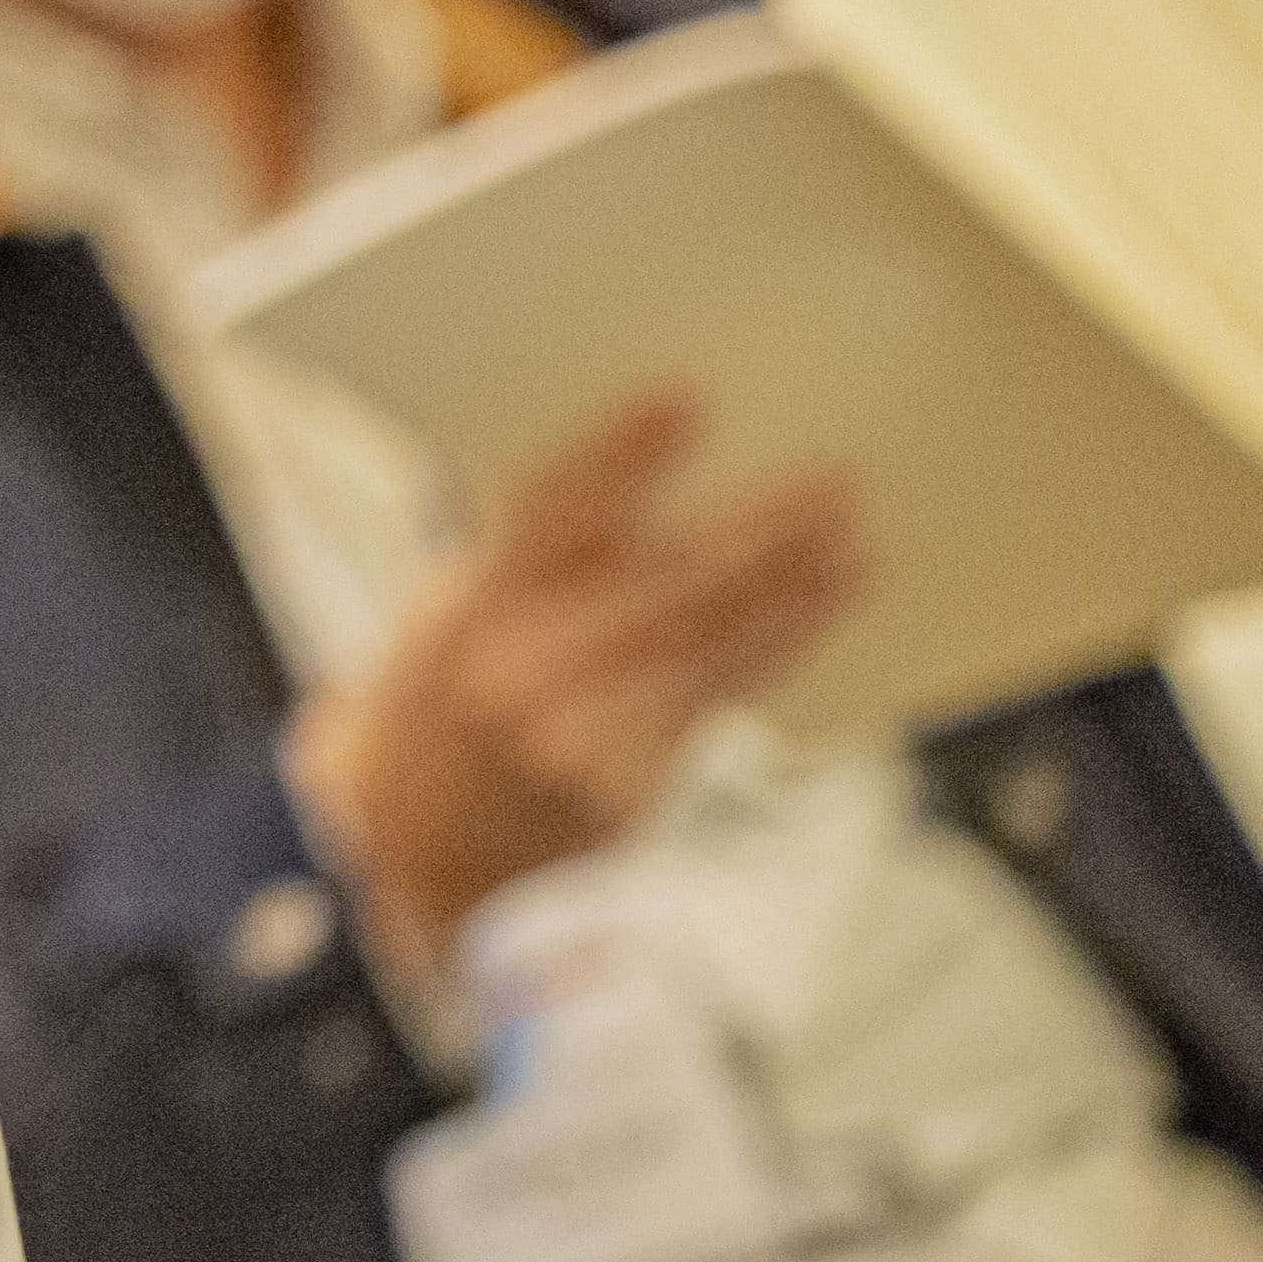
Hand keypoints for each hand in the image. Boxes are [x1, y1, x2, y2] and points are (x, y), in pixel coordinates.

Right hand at [291, 387, 863, 976]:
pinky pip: (718, 696)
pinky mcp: (630, 784)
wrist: (415, 861)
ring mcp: (580, 738)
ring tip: (848, 535)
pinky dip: (779, 641)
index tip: (685, 400)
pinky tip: (821, 599)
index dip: (620, 454)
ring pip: (708, 643)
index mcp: (463, 613)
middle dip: (755, 530)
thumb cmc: (433, 718)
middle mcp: (521, 674)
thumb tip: (626, 478)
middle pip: (659, 584)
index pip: (548, 514)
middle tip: (828, 481)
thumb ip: (520, 556)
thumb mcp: (441, 618)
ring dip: (790, 584)